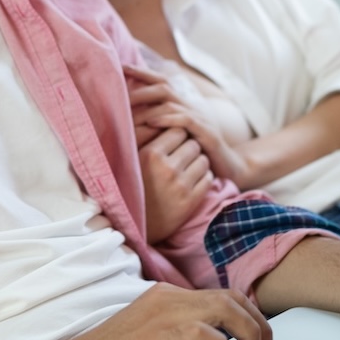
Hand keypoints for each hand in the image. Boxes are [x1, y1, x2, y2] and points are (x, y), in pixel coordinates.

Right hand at [52, 283, 274, 339]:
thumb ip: (181, 335)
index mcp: (164, 295)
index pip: (221, 294)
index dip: (248, 315)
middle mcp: (167, 296)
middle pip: (231, 297)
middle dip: (259, 324)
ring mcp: (164, 312)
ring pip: (226, 309)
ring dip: (250, 334)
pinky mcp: (161, 335)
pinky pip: (207, 333)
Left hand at [126, 64, 254, 187]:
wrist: (227, 168)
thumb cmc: (195, 153)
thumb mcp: (173, 136)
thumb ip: (156, 125)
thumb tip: (128, 119)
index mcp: (183, 105)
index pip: (162, 81)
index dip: (143, 73)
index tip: (122, 67)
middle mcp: (191, 106)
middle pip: (164, 86)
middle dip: (141, 86)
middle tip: (119, 91)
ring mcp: (200, 118)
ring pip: (172, 102)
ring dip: (148, 106)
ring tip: (128, 111)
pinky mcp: (207, 132)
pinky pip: (186, 120)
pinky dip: (168, 119)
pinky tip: (152, 122)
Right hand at [139, 127, 212, 242]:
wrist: (134, 225)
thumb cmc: (131, 185)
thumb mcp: (131, 160)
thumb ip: (142, 136)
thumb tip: (154, 114)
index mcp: (150, 155)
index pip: (177, 130)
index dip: (177, 135)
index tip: (172, 142)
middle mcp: (166, 169)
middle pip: (193, 144)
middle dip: (189, 148)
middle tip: (181, 156)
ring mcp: (180, 185)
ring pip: (203, 160)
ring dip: (198, 162)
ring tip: (186, 169)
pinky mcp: (191, 201)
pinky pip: (208, 178)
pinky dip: (203, 178)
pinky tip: (191, 182)